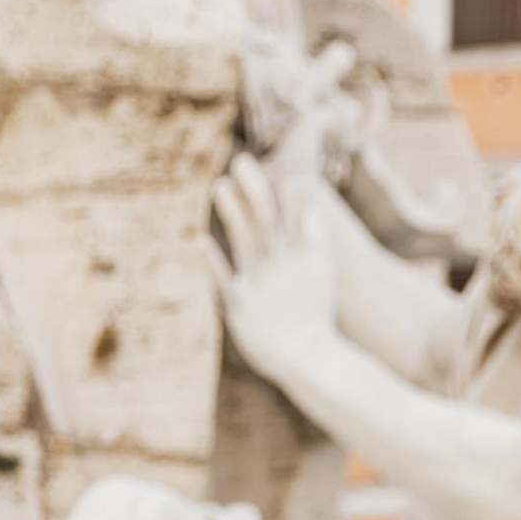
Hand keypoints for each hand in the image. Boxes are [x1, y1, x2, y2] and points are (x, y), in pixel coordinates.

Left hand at [212, 153, 336, 385]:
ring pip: (245, 240)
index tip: (288, 176)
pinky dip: (211, 261)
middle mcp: (281, 265)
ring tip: (219, 186)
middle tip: (241, 160)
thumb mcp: (321, 274)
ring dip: (232, 212)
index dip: (291, 195)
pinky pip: (224, 280)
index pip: (297, 214)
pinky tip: (198, 241)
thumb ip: (314, 239)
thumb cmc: (314, 316)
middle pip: (266, 218)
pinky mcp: (240, 306)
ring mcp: (260, 284)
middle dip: (254, 188)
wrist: (308, 359)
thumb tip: (311, 208)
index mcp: (302, 255)